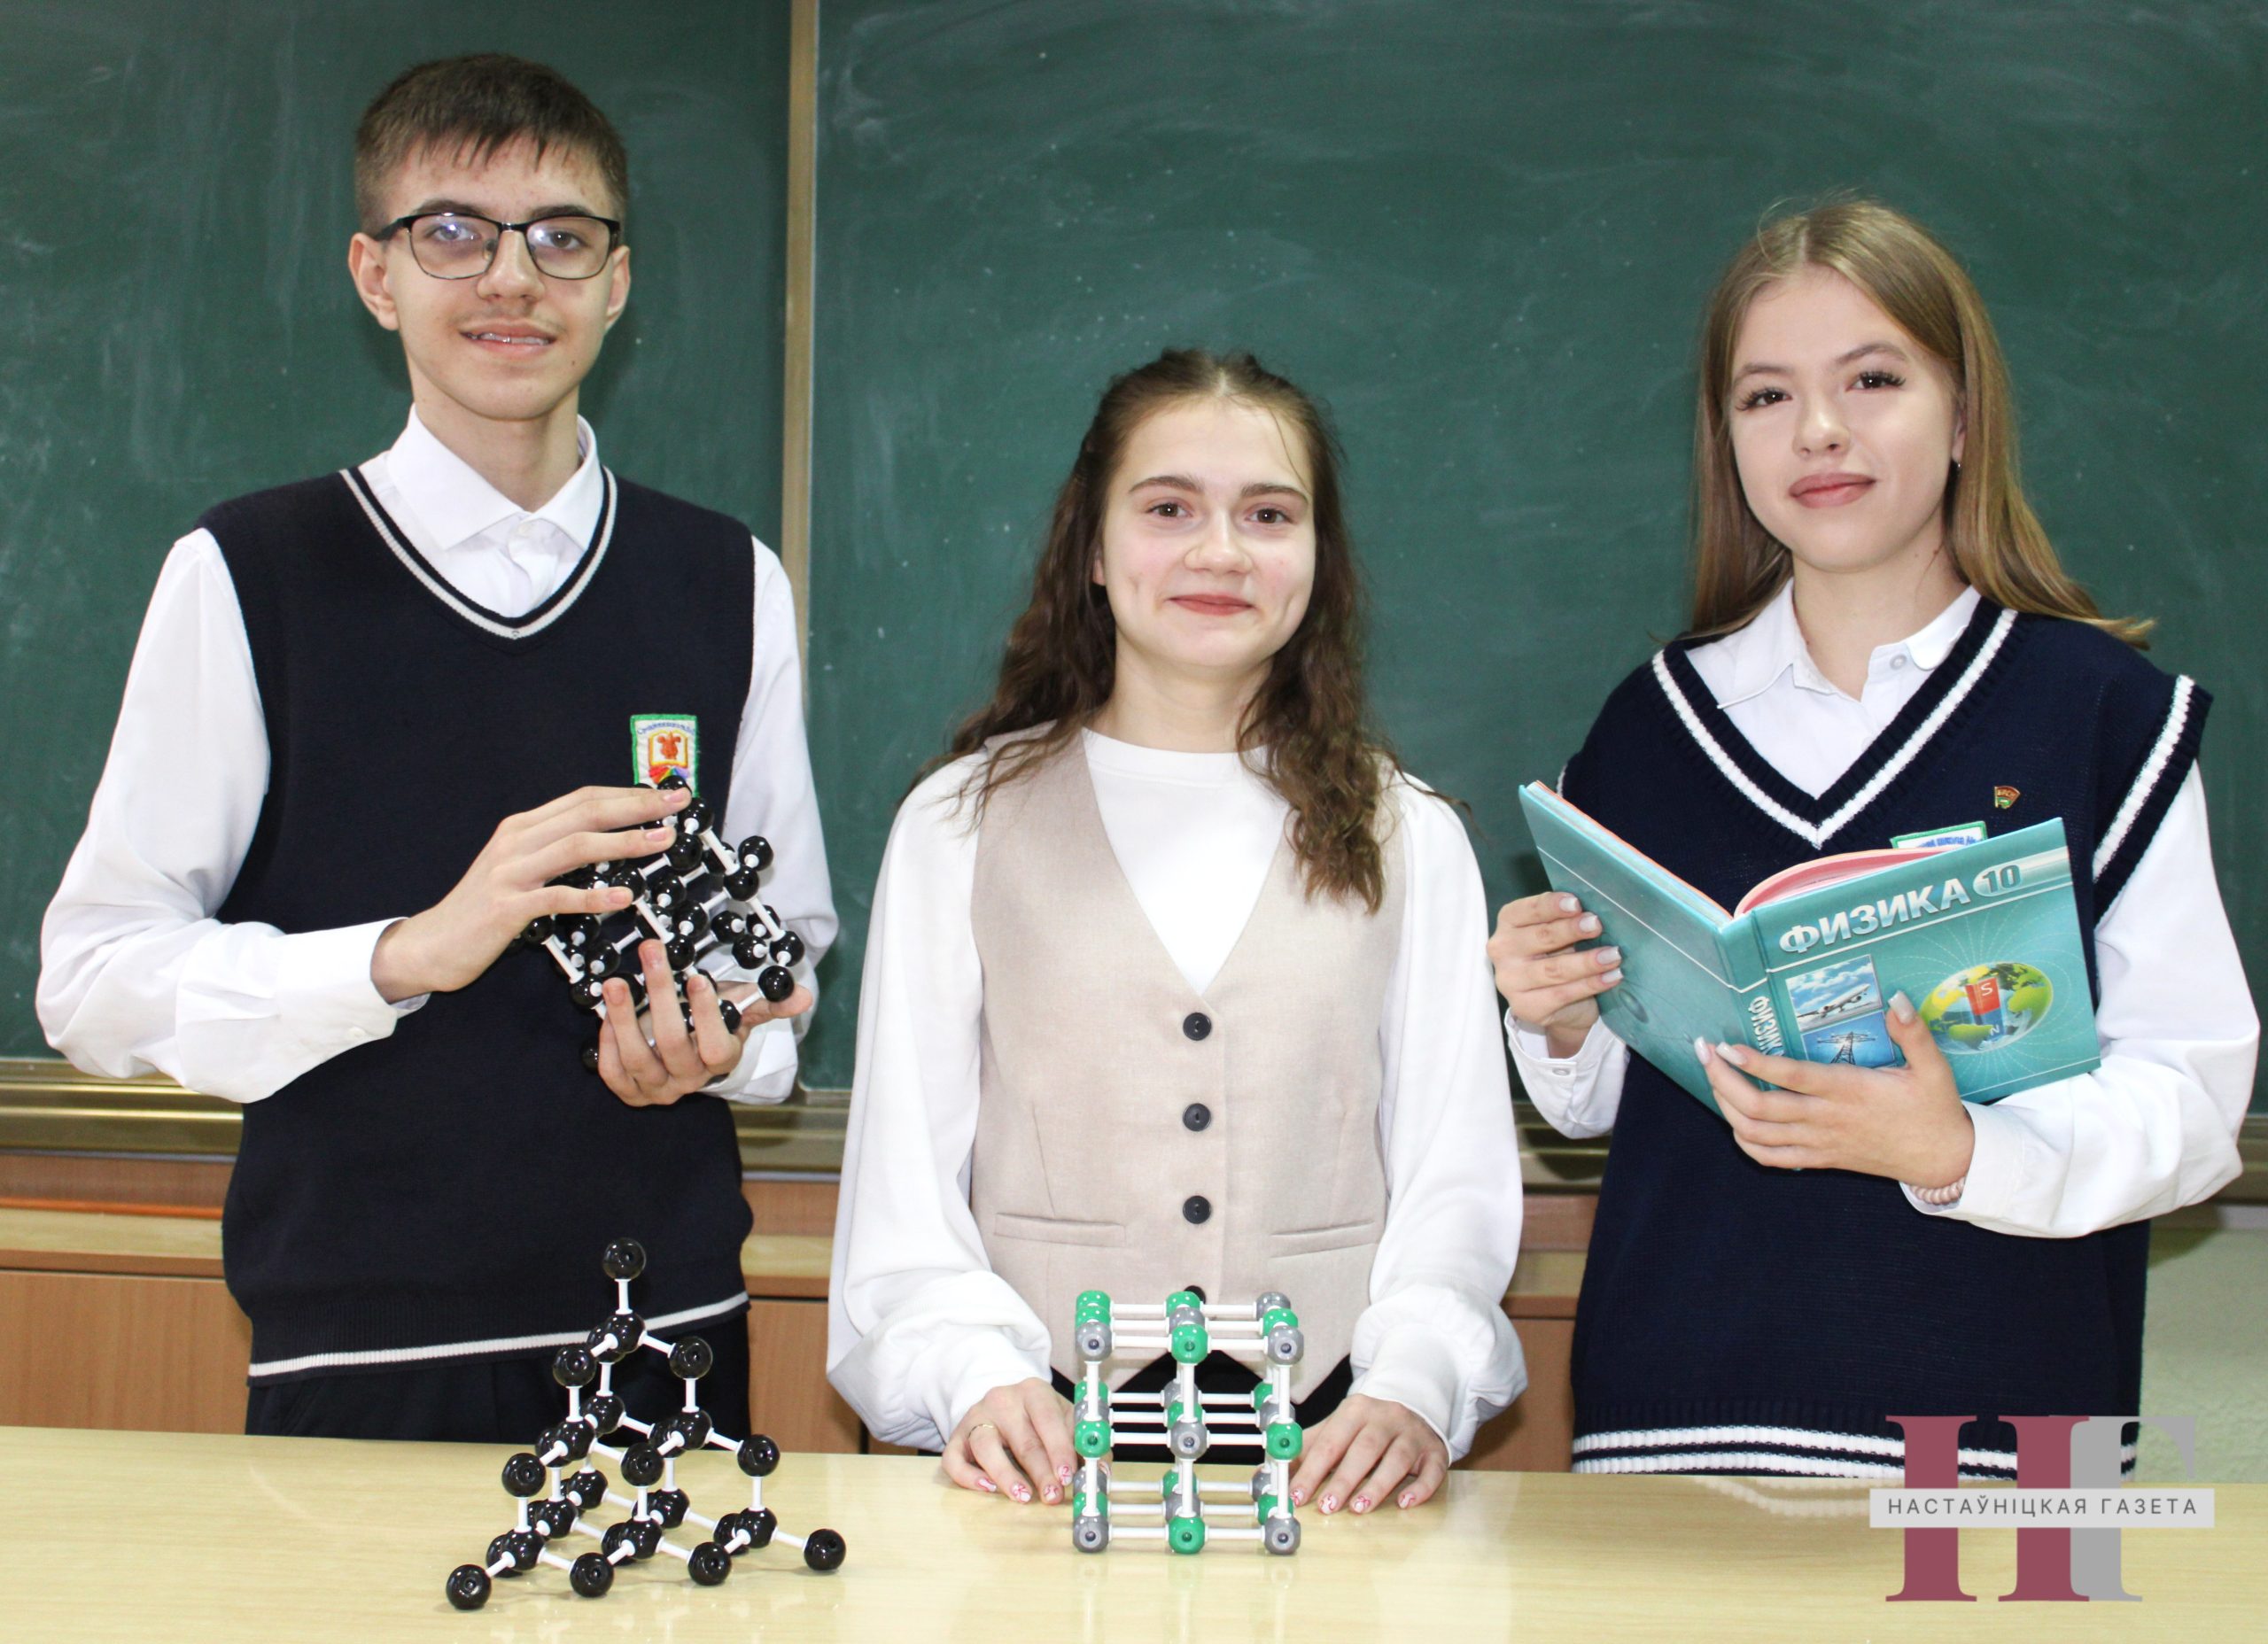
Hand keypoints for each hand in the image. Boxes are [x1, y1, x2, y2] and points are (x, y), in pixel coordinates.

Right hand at [370, 785, 691, 1000]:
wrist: (433, 944)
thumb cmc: (484, 910)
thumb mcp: (520, 869)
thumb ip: (556, 852)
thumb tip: (610, 842)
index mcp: (523, 828)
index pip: (583, 799)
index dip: (626, 794)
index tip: (665, 795)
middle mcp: (517, 841)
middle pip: (585, 813)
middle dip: (636, 807)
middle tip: (677, 805)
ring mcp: (511, 872)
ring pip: (576, 846)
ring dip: (625, 842)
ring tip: (661, 842)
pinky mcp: (507, 907)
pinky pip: (557, 897)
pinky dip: (593, 896)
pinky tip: (622, 898)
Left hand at [597, 940, 811, 1107]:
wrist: (689, 1055)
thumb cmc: (715, 1023)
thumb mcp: (742, 1011)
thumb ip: (768, 1003)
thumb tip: (803, 996)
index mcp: (721, 1059)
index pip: (716, 1045)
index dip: (706, 1015)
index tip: (697, 978)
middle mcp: (690, 1079)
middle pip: (673, 1044)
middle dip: (660, 997)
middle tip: (651, 954)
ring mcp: (659, 1088)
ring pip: (638, 1059)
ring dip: (623, 1020)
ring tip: (616, 983)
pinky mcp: (631, 1092)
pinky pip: (614, 1074)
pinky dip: (607, 1045)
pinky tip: (605, 1015)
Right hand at [943, 1380, 1073, 1502]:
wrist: (1004, 1404)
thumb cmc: (1040, 1418)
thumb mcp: (1065, 1420)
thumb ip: (1083, 1444)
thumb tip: (1098, 1470)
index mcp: (1034, 1392)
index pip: (1047, 1418)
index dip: (1059, 1448)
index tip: (1068, 1474)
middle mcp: (1002, 1399)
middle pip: (1021, 1438)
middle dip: (1040, 1471)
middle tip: (1052, 1496)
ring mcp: (976, 1416)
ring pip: (986, 1446)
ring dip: (1006, 1475)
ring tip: (1022, 1496)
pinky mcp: (957, 1436)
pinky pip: (954, 1458)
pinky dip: (968, 1476)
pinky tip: (986, 1489)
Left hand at [1290, 1394, 1448, 1515]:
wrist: (1412, 1405)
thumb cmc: (1366, 1427)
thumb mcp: (1336, 1429)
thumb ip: (1306, 1449)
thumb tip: (1269, 1472)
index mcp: (1355, 1410)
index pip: (1330, 1441)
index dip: (1312, 1470)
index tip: (1297, 1495)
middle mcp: (1386, 1417)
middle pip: (1364, 1448)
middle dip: (1344, 1479)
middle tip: (1327, 1506)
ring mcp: (1413, 1433)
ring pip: (1397, 1458)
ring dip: (1378, 1485)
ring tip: (1359, 1508)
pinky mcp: (1435, 1450)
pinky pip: (1432, 1469)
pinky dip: (1421, 1487)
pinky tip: (1406, 1503)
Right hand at [1488, 892, 1622, 1056]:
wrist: (1557, 1004)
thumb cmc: (1558, 955)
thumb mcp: (1558, 933)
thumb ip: (1565, 921)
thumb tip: (1592, 914)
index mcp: (1508, 923)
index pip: (1526, 910)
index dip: (1551, 906)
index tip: (1576, 903)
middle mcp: (1502, 951)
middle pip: (1541, 937)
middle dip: (1571, 930)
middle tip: (1597, 925)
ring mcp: (1510, 982)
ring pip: (1554, 969)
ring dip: (1587, 961)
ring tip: (1613, 955)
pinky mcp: (1526, 1007)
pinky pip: (1563, 994)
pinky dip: (1591, 984)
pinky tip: (1611, 977)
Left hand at [1697, 991, 1973, 1186]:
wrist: (1942, 1159)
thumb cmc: (1933, 1108)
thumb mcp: (1933, 1068)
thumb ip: (1913, 1033)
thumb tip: (1897, 998)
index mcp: (1849, 1092)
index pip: (1791, 1078)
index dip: (1754, 1064)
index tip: (1726, 1046)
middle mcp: (1826, 1119)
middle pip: (1760, 1108)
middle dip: (1723, 1080)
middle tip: (1703, 1051)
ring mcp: (1819, 1143)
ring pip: (1756, 1134)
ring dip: (1726, 1106)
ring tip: (1712, 1076)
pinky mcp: (1820, 1160)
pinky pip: (1770, 1158)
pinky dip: (1744, 1140)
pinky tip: (1734, 1117)